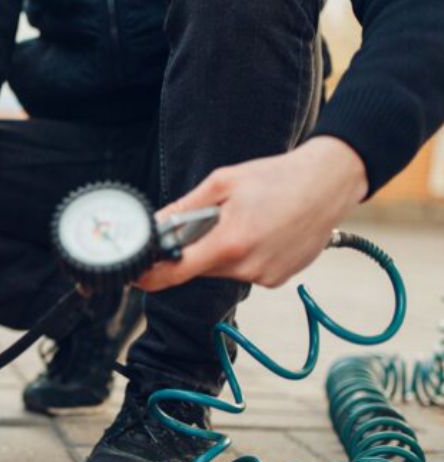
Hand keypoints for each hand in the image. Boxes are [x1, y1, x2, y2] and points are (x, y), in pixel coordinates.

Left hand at [138, 136, 367, 291]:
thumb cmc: (278, 177)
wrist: (331, 182)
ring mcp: (265, 276)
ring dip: (222, 250)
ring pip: (223, 269)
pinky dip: (245, 255)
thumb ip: (185, 208)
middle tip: (212, 219)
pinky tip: (262, 231)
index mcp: (230, 242)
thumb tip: (156, 225)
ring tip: (246, 220)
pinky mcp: (278, 279)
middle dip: (196, 248)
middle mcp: (247, 267)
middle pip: (200, 268)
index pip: (176, 272)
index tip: (137, 274)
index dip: (152, 276)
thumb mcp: (223, 183)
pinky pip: (246, 271)